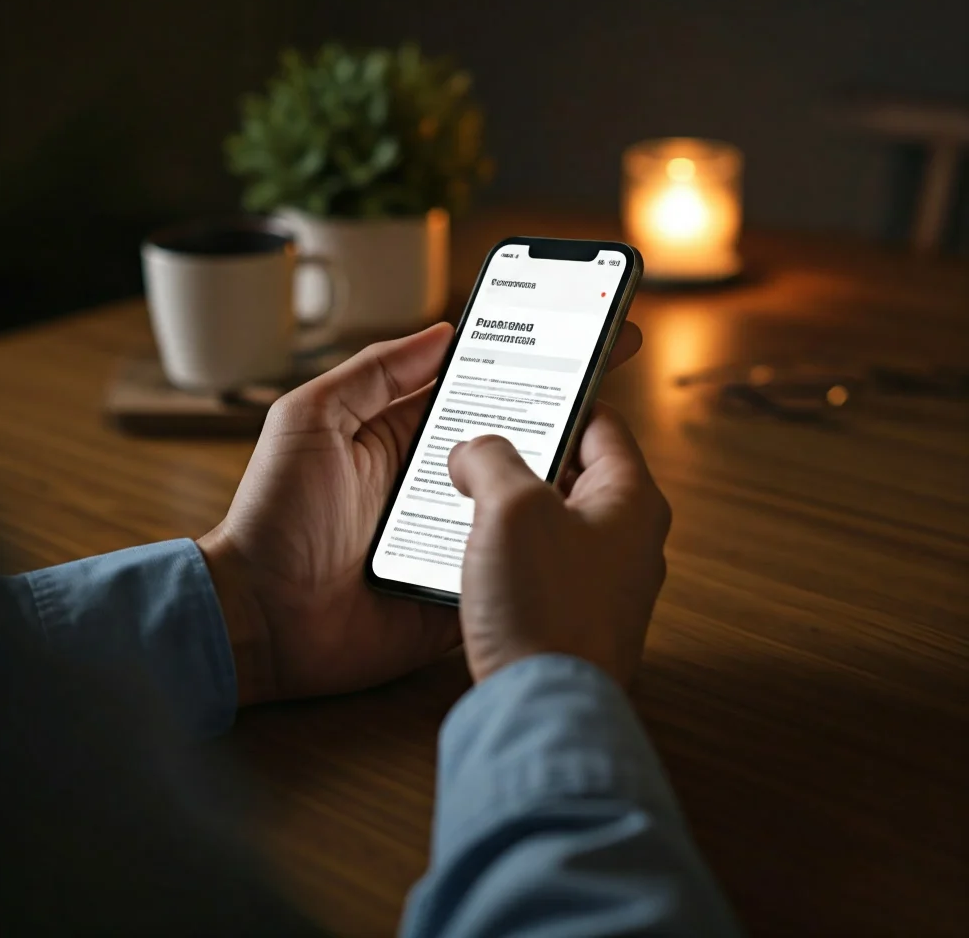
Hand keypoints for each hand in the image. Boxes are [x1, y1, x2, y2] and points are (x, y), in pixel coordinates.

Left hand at [199, 319, 642, 705]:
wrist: (260, 618)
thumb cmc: (275, 515)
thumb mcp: (311, 420)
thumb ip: (373, 374)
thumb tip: (442, 333)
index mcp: (407, 437)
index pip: (479, 392)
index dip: (527, 365)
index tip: (578, 337)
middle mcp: (437, 483)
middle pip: (510, 447)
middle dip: (558, 422)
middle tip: (607, 396)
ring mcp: (451, 537)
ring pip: (518, 508)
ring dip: (554, 490)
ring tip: (607, 465)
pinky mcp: (458, 589)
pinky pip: (507, 568)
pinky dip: (537, 556)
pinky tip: (573, 537)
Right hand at [448, 402, 670, 687]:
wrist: (542, 706)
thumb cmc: (543, 607)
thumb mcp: (510, 508)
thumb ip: (491, 459)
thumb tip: (474, 450)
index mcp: (631, 499)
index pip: (601, 422)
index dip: (558, 399)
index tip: (518, 389)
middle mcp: (628, 537)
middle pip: (572, 470)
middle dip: (521, 456)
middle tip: (477, 444)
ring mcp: (604, 578)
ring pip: (552, 517)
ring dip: (509, 505)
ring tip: (465, 494)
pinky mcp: (575, 612)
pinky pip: (542, 561)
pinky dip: (510, 548)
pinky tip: (472, 550)